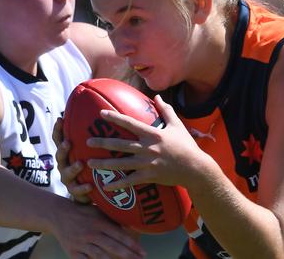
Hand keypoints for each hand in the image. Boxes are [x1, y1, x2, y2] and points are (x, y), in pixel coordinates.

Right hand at [52, 117, 91, 203]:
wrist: (90, 192)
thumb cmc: (91, 165)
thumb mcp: (90, 151)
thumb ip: (94, 138)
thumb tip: (106, 116)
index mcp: (67, 153)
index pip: (59, 140)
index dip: (58, 130)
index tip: (60, 119)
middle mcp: (64, 164)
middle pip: (59, 155)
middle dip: (63, 149)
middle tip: (68, 142)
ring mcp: (68, 178)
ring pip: (66, 172)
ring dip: (73, 168)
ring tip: (80, 164)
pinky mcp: (75, 192)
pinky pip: (77, 190)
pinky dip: (82, 187)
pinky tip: (89, 185)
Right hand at [53, 201, 144, 258]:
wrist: (59, 215)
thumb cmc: (83, 212)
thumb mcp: (98, 211)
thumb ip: (112, 219)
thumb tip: (130, 227)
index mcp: (99, 222)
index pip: (119, 235)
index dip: (132, 245)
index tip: (143, 252)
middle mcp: (91, 233)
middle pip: (113, 247)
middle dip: (128, 255)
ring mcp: (82, 243)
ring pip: (101, 256)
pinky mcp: (73, 252)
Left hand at [86, 95, 205, 189]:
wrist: (196, 169)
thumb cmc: (186, 146)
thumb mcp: (177, 125)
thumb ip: (166, 110)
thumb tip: (157, 97)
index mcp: (153, 134)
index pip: (130, 123)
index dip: (115, 117)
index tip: (101, 113)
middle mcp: (148, 148)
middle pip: (120, 144)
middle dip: (103, 143)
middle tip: (87, 142)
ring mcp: (148, 163)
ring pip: (121, 164)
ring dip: (104, 164)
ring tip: (90, 164)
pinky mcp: (150, 176)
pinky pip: (131, 181)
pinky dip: (118, 184)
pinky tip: (105, 186)